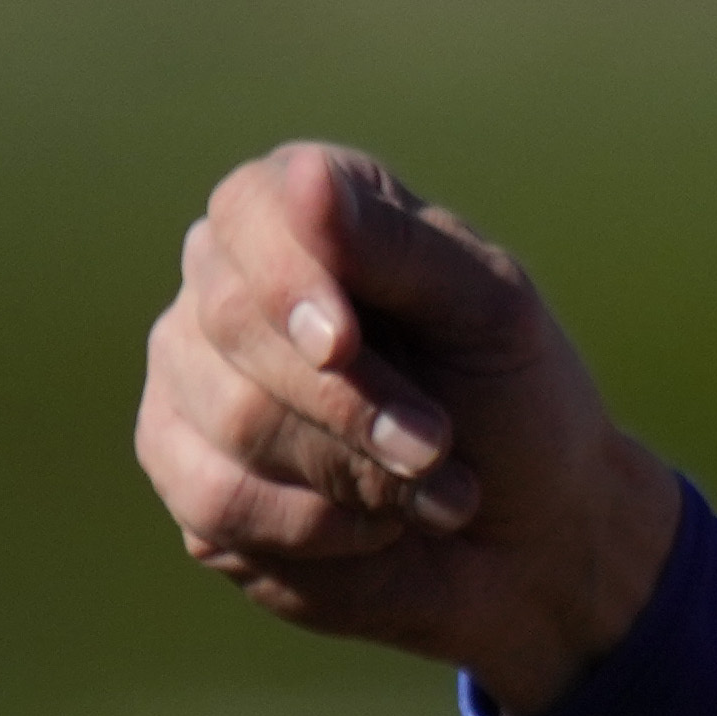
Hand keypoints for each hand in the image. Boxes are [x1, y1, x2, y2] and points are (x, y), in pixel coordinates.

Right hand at [130, 142, 682, 715]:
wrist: (530, 538)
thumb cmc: (515, 401)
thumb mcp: (490, 313)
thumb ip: (397, 246)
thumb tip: (303, 177)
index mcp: (309, 214)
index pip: (250, 210)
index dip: (289, 282)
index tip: (344, 345)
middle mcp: (232, 283)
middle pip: (232, 321)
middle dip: (351, 401)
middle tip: (436, 446)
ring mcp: (193, 377)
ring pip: (230, 418)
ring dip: (352, 472)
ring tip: (428, 487)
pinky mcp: (186, 472)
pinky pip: (217, 500)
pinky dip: (317, 527)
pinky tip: (373, 527)